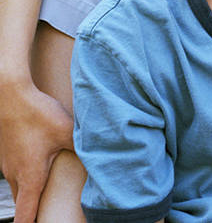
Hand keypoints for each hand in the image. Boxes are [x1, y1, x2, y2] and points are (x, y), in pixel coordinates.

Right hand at [0, 81, 74, 222]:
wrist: (11, 94)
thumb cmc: (39, 114)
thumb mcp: (68, 132)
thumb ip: (85, 148)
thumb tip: (107, 159)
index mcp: (31, 176)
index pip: (26, 213)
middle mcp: (15, 174)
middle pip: (23, 203)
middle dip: (34, 211)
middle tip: (50, 214)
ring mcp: (6, 164)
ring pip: (18, 187)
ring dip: (29, 193)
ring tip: (46, 194)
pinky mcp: (6, 153)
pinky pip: (15, 173)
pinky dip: (26, 177)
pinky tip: (38, 166)